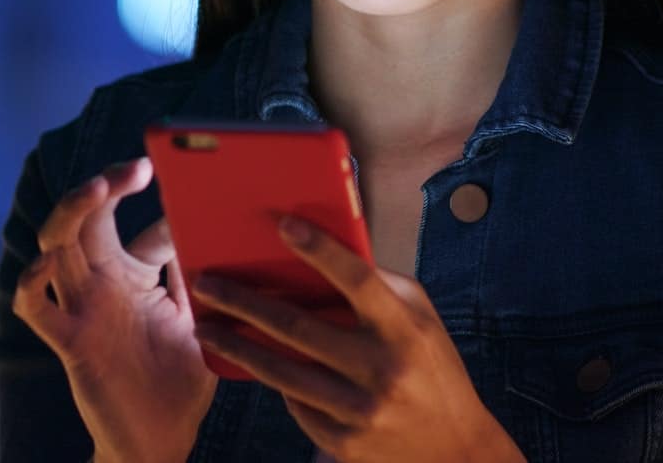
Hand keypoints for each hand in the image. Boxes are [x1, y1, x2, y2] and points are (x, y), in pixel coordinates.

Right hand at [11, 157, 215, 462]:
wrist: (160, 441)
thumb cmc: (178, 382)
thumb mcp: (198, 321)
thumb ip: (196, 278)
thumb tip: (216, 228)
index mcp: (134, 277)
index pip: (137, 224)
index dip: (151, 197)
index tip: (170, 174)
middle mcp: (103, 284)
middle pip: (87, 219)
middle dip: (103, 186)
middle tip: (131, 169)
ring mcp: (83, 309)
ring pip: (56, 246)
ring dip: (70, 211)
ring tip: (97, 188)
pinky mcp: (70, 341)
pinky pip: (37, 308)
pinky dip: (32, 283)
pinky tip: (48, 264)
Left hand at [187, 216, 526, 462]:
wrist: (456, 451)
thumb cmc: (433, 370)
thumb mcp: (420, 321)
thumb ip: (380, 289)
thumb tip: (326, 252)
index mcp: (403, 330)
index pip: (358, 280)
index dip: (321, 250)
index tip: (282, 224)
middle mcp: (382, 369)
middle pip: (297, 327)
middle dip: (243, 302)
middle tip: (206, 284)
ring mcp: (360, 410)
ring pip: (281, 371)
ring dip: (237, 346)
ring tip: (207, 328)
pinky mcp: (343, 442)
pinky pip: (295, 404)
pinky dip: (278, 383)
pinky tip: (259, 367)